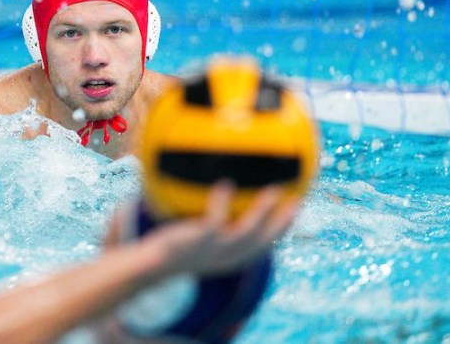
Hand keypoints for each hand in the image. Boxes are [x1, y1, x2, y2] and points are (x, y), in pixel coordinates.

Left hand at [136, 182, 299, 277]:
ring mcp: (214, 251)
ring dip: (262, 212)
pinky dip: (221, 204)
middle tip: (296, 199)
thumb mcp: (201, 241)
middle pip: (264, 241)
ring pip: (246, 233)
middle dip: (283, 223)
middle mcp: (228, 258)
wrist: (153, 264)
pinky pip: (214, 222)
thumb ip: (215, 224)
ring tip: (272, 191)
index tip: (295, 208)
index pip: (264, 246)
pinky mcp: (197, 241)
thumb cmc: (178, 248)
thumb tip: (223, 188)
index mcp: (233, 259)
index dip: (282, 229)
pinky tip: (225, 185)